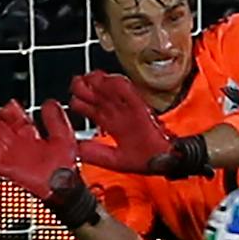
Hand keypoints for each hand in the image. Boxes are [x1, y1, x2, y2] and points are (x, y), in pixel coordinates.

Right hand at [0, 99, 78, 199]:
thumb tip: (50, 103)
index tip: (8, 107)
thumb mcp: (64, 137)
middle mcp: (17, 143)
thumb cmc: (65, 165)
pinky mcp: (6, 169)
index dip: (9, 110)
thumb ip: (55, 120)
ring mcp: (10, 156)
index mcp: (29, 133)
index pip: (14, 116)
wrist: (63, 186)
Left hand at [69, 70, 204, 176]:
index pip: (90, 108)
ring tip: (91, 79)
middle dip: (84, 87)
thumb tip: (77, 149)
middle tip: (78, 83)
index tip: (73, 100)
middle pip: (96, 94)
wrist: (166, 160)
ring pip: (109, 87)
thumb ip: (96, 154)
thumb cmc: (146, 160)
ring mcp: (128, 108)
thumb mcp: (115, 161)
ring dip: (98, 81)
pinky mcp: (140, 105)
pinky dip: (116, 85)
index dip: (79, 102)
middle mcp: (118, 113)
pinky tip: (108, 82)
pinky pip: (127, 90)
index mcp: (112, 124)